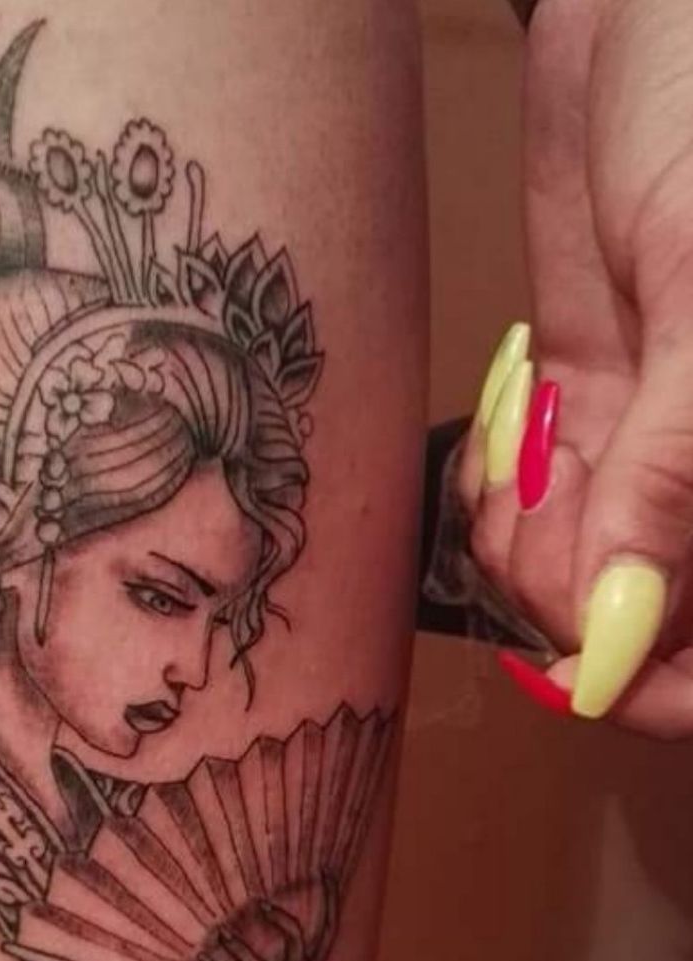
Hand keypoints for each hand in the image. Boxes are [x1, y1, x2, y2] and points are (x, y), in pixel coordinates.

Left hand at [198, 879, 336, 960]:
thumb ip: (293, 957)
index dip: (330, 902)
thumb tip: (274, 919)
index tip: (326, 872)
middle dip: (276, 917)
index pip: (329, 932)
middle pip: (294, 939)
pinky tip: (201, 959)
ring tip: (218, 931)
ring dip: (235, 945)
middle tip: (258, 902)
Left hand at [462, 0, 692, 735]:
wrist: (654, 5)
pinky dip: (496, 487)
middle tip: (532, 507)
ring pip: (567, 568)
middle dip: (564, 588)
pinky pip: (529, 497)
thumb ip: (676, 477)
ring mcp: (650, 442)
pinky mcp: (590, 400)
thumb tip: (627, 633)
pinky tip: (504, 435)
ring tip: (518, 453)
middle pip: (632, 618)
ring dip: (518, 536)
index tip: (576, 672)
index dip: (656, 683)